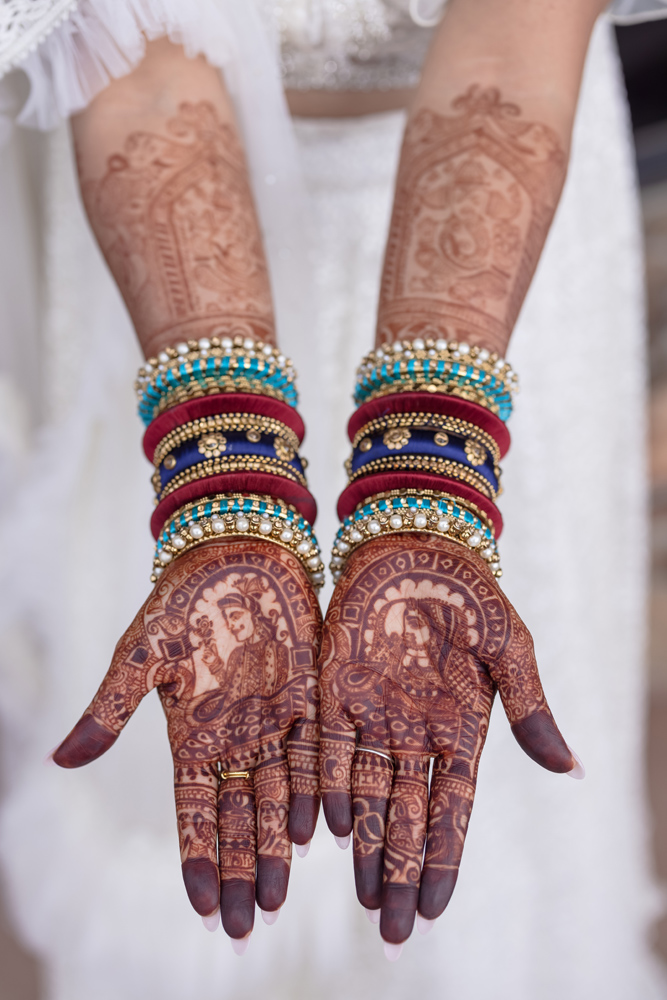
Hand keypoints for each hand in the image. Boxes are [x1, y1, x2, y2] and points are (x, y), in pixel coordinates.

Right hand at [54, 540, 320, 938]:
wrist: (236, 552)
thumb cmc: (182, 598)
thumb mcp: (141, 654)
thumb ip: (111, 708)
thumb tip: (58, 761)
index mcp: (191, 735)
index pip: (194, 813)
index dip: (199, 860)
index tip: (208, 910)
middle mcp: (234, 739)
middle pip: (240, 820)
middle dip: (244, 873)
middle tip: (253, 928)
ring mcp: (274, 721)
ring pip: (280, 798)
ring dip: (281, 848)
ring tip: (284, 897)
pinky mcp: (310, 697)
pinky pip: (316, 754)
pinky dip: (321, 791)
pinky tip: (326, 830)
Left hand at [319, 533, 575, 944]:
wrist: (414, 543)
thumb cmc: (470, 592)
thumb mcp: (510, 648)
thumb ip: (530, 709)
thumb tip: (573, 771)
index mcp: (458, 730)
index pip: (451, 810)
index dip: (443, 860)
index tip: (434, 910)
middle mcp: (413, 734)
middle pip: (405, 816)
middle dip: (401, 872)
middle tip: (391, 930)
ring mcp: (372, 715)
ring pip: (364, 794)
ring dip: (365, 846)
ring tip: (362, 896)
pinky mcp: (333, 691)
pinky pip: (327, 750)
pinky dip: (325, 789)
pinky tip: (325, 831)